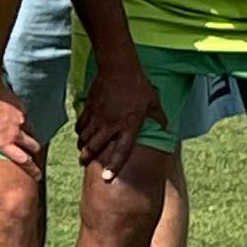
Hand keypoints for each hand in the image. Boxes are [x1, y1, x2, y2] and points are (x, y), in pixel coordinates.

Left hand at [0, 73, 44, 177]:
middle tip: (35, 161)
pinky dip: (22, 123)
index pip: (22, 160)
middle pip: (32, 147)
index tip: (37, 176)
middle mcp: (14, 133)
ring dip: (29, 139)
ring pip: (31, 133)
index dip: (31, 169)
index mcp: (2, 142)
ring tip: (27, 143)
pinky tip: (16, 123)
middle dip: (34, 155)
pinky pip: (25, 119)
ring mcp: (19, 120)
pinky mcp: (20, 108)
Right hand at [77, 57, 161, 179]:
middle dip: (87, 157)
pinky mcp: (89, 108)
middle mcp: (111, 125)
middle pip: (95, 147)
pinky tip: (80, 132)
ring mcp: (98, 117)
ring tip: (82, 150)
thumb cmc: (138, 86)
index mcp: (129, 127)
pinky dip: (79, 130)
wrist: (119, 68)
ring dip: (83, 145)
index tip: (106, 178)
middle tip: (83, 162)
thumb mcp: (153, 103)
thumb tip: (167, 129)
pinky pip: (81, 123)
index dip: (113, 166)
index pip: (120, 151)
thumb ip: (159, 118)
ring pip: (85, 137)